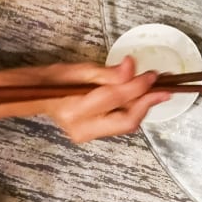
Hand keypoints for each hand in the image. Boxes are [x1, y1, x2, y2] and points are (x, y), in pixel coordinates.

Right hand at [41, 57, 168, 141]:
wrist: (37, 96)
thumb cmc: (56, 80)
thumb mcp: (79, 70)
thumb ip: (107, 73)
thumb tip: (131, 66)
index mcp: (75, 110)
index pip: (114, 98)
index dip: (136, 86)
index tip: (152, 75)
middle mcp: (82, 128)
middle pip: (126, 121)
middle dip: (148, 104)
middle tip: (165, 88)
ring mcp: (88, 135)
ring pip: (126, 124)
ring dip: (144, 106)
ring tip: (157, 89)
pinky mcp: (94, 135)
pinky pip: (120, 123)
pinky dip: (134, 109)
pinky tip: (142, 96)